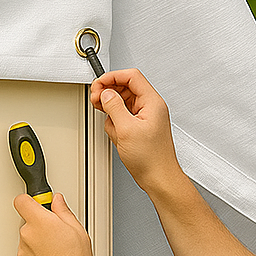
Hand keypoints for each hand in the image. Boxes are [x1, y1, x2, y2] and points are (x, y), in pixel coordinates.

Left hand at [14, 192, 97, 255]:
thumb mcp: (77, 230)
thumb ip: (63, 211)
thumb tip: (57, 201)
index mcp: (40, 222)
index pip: (22, 201)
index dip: (30, 201)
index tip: (37, 204)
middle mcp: (27, 236)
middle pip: (27, 223)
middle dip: (40, 226)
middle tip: (58, 236)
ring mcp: (22, 254)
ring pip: (27, 242)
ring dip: (38, 244)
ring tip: (57, 254)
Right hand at [89, 69, 182, 193]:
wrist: (158, 178)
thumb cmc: (151, 159)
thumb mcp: (127, 130)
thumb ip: (114, 107)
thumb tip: (106, 93)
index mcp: (152, 102)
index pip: (131, 77)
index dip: (112, 77)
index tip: (99, 84)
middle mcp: (150, 107)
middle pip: (125, 87)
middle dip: (109, 92)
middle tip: (97, 99)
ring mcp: (145, 117)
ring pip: (122, 102)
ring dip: (111, 110)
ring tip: (108, 120)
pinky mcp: (139, 127)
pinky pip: (122, 117)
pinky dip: (115, 123)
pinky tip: (115, 132)